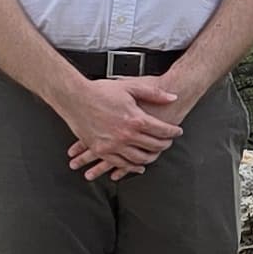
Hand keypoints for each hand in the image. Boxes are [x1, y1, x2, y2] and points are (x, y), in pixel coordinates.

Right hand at [63, 73, 184, 181]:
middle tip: (169, 142)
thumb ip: (154, 93)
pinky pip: (120, 164)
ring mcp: (113, 145)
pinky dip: (132, 167)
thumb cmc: (101, 91)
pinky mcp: (101, 150)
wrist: (75, 97)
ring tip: (156, 153)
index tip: (177, 131)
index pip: (162, 131)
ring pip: (139, 158)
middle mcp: (126, 135)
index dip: (173, 132)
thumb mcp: (130, 87)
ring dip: (151, 157)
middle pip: (154, 146)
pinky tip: (138, 166)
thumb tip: (173, 97)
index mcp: (136, 119)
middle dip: (165, 144)